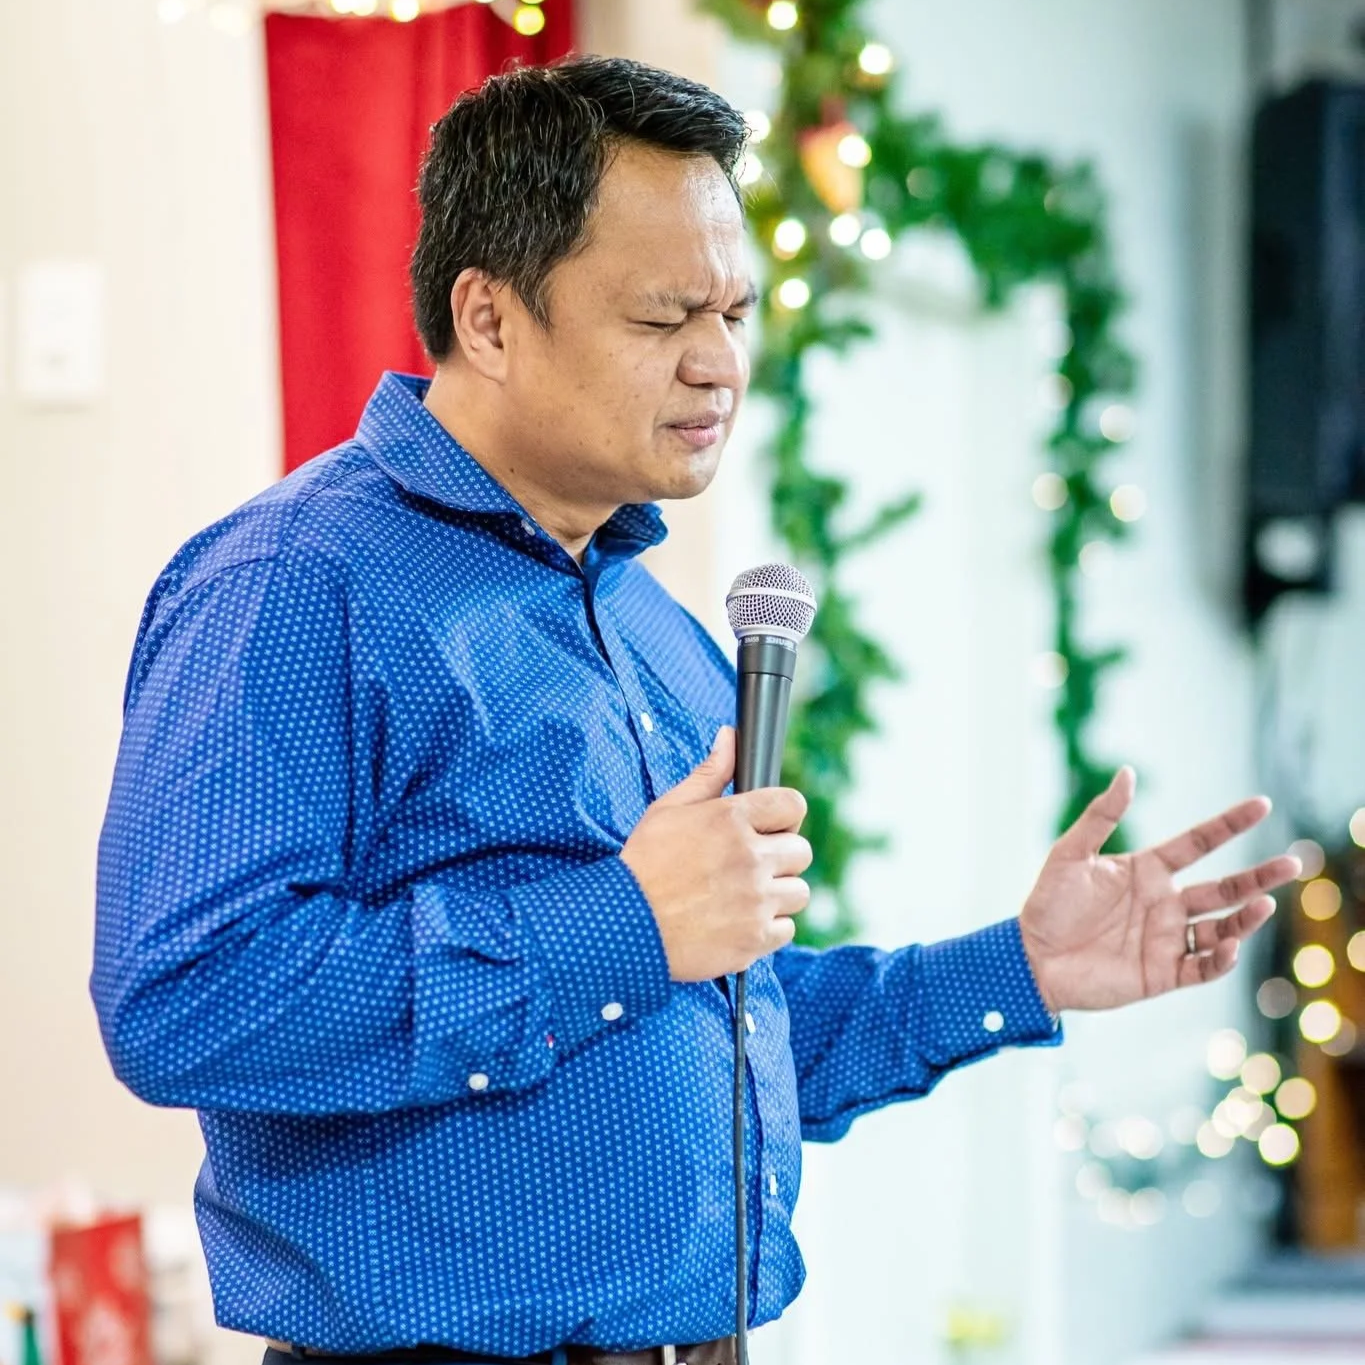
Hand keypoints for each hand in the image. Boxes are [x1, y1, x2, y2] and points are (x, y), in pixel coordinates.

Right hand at [620, 727, 811, 980]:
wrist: (624, 924)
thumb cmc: (645, 863)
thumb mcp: (670, 809)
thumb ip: (709, 773)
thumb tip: (729, 737)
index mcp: (732, 819)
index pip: (793, 804)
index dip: (783, 816)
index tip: (770, 829)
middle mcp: (751, 857)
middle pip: (801, 851)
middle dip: (780, 857)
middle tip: (749, 867)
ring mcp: (756, 900)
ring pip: (799, 892)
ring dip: (777, 895)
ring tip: (742, 897)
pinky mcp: (755, 938)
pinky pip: (787, 929)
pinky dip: (768, 929)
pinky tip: (739, 923)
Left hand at [1018, 768, 1300, 1013]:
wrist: (1030, 957)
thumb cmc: (1047, 904)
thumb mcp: (1070, 853)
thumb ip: (1101, 815)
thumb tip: (1129, 773)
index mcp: (1146, 871)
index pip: (1198, 843)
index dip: (1229, 824)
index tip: (1261, 805)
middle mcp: (1164, 903)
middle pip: (1223, 887)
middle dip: (1259, 877)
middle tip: (1294, 863)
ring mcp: (1166, 939)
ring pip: (1221, 927)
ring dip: (1246, 918)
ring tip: (1266, 903)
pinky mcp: (1161, 973)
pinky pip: (1202, 967)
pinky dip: (1221, 959)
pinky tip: (1230, 945)